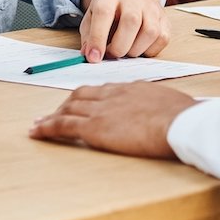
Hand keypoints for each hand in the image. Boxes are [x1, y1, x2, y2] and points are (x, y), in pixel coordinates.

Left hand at [30, 81, 193, 157]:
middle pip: (81, 95)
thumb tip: (166, 115)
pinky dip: (47, 127)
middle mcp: (112, 95)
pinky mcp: (94, 128)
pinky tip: (37, 131)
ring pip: (69, 108)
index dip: (89, 96)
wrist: (178, 121)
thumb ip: (159, 108)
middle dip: (66, 103)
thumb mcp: (169, 105)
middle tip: (55, 112)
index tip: (83, 102)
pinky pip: (63, 125)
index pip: (103, 90)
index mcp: (131, 88)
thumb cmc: (182, 116)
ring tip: (40, 123)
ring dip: (53, 114)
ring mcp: (101, 110)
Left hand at [79, 0, 168, 61]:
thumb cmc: (110, 10)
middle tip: (111, 55)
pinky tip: (139, 47)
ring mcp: (152, 8)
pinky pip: (162, 39)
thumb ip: (88, 36)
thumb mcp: (92, 16)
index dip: (98, 37)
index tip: (94, 57)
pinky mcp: (165, 19)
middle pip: (131, 21)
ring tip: (125, 50)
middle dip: (119, 46)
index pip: (104, 12)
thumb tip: (91, 56)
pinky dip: (149, 50)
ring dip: (135, 50)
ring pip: (150, 32)